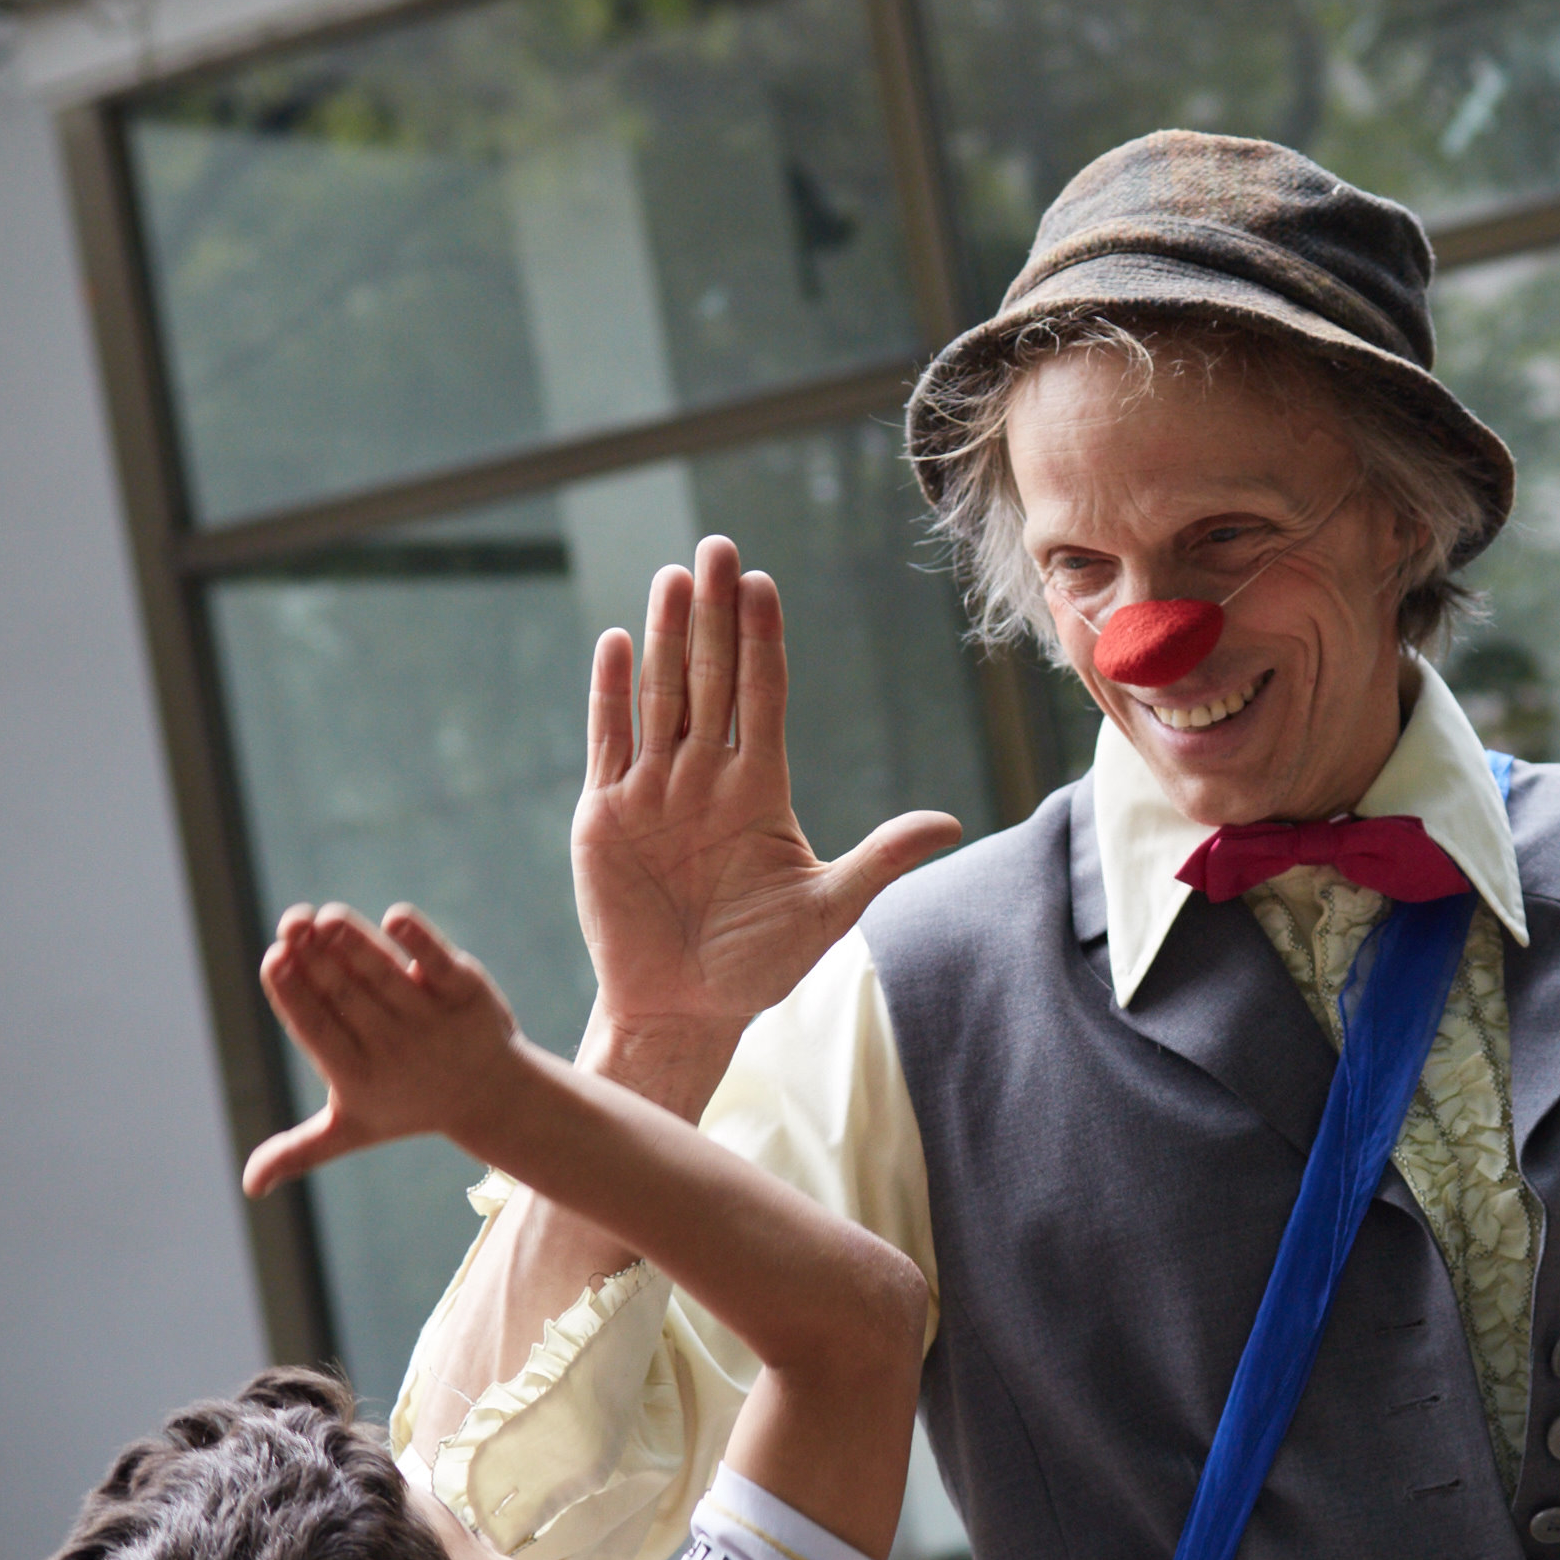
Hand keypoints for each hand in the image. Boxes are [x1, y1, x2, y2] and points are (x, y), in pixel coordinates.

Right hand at [243, 903, 522, 1194]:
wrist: (490, 1096)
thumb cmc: (406, 1104)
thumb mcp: (351, 1129)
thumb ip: (299, 1148)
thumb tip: (250, 1188)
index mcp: (358, 1078)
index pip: (317, 1031)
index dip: (293, 995)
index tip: (272, 959)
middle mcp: (395, 1050)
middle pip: (346, 996)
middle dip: (316, 958)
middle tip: (291, 926)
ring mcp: (433, 1021)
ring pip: (385, 976)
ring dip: (354, 944)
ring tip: (324, 917)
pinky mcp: (467, 992)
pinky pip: (437, 964)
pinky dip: (418, 943)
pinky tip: (394, 919)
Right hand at [575, 537, 962, 1061]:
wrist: (683, 1009)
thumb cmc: (757, 966)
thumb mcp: (828, 911)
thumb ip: (880, 860)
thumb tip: (951, 823)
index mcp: (759, 789)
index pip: (764, 696)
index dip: (763, 641)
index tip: (764, 587)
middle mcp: (706, 777)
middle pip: (711, 679)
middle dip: (715, 615)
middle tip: (719, 549)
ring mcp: (655, 791)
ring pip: (662, 697)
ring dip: (667, 638)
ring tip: (672, 578)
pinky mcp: (607, 815)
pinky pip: (609, 742)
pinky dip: (611, 694)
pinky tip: (618, 643)